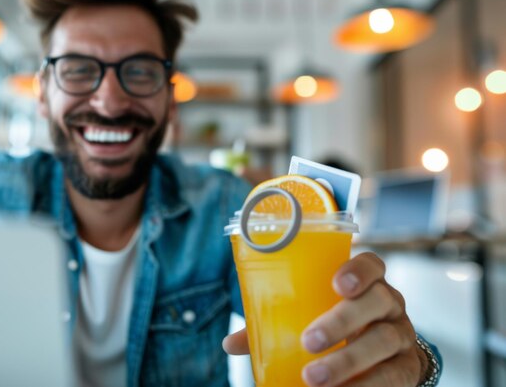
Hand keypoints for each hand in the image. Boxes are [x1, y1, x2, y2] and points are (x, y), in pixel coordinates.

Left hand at [223, 252, 427, 386]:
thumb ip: (275, 323)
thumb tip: (230, 344)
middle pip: (378, 301)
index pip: (373, 263)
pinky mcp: (409, 366)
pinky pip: (395, 376)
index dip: (359, 270)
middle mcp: (390, 303)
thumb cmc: (336, 325)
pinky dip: (368, 386)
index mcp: (365, 282)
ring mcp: (403, 334)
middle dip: (343, 321)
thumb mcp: (311, 316)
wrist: (384, 358)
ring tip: (314, 379)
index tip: (337, 284)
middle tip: (309, 341)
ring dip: (348, 361)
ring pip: (385, 340)